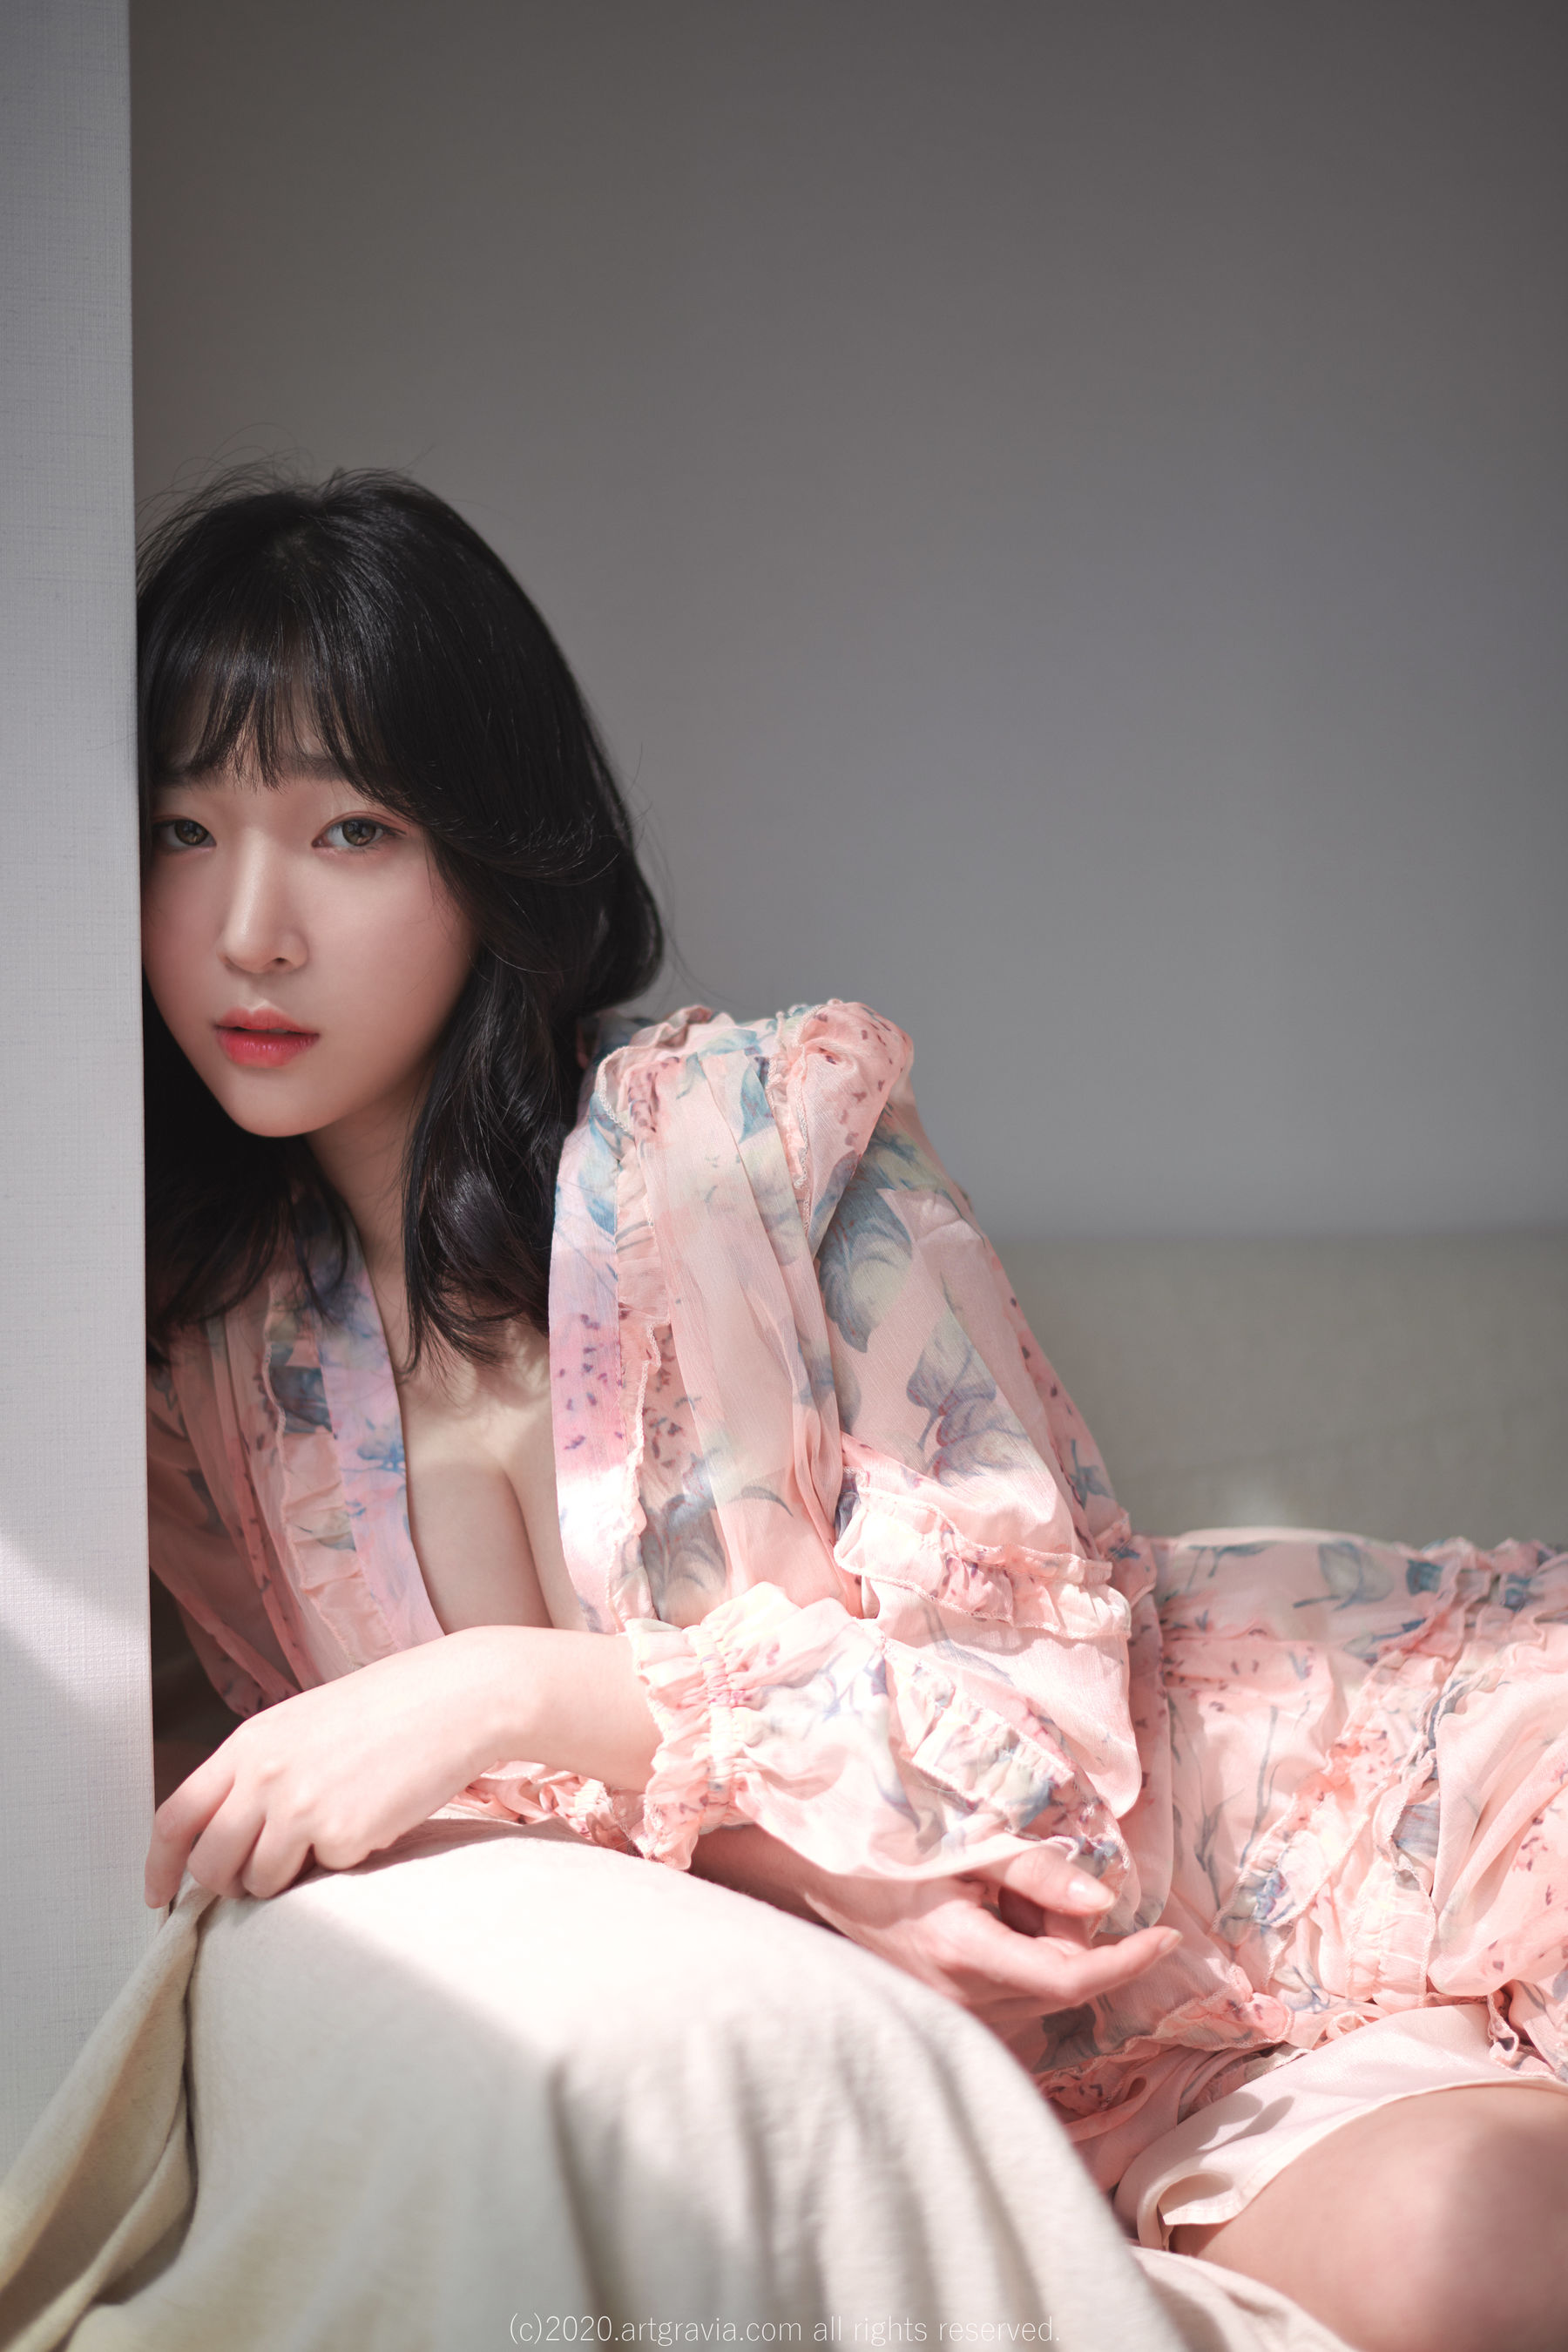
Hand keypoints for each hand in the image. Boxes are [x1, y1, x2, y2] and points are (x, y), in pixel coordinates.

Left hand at [144, 1624, 661, 1907]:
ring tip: (330, 1833)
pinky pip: (323, 1877)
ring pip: (261, 1883)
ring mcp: (300, 1809)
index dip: (160, 1866)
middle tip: (258, 1878)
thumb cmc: (387, 1709)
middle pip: (210, 1864)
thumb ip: (257, 1773)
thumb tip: (227, 1834)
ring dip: (287, 1877)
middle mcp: (263, 1777)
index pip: (175, 1817)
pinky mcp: (342, 1837)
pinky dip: (342, 1863)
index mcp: (249, 1744)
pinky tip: (372, 1820)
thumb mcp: (303, 1726)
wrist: (457, 1698)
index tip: (160, 1896)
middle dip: (227, 1885)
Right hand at [690, 1826, 1178, 2030]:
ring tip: (993, 1897)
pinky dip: (1024, 1959)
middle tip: (1023, 1879)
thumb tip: (1105, 1904)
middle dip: (1069, 1930)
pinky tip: (986, 1924)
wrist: (822, 1882)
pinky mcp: (956, 2020)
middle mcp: (965, 2000)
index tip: (1167, 1938)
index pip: (1070, 1979)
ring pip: (1046, 1989)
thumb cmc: (890, 1852)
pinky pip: (1022, 1996)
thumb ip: (1035, 1870)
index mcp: (966, 1952)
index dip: (1127, 1962)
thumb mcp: (964, 1845)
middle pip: (1064, 1980)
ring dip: (1045, 1944)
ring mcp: (959, 2018)